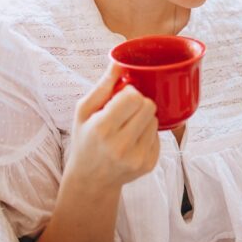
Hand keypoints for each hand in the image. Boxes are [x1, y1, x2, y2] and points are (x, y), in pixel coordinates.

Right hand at [66, 61, 160, 191]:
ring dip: (144, 118)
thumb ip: (103, 86)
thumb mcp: (84, 111)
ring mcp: (137, 158)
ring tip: (128, 127)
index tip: (121, 97)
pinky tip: (133, 140)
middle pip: (148, 106)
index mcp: (102, 129)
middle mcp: (120, 146)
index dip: (129, 93)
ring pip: (156, 120)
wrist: (90, 180)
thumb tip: (119, 62)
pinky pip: (158, 136)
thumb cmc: (85, 140)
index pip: (133, 97)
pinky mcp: (149, 165)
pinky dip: (148, 134)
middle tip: (126, 111)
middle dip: (140, 103)